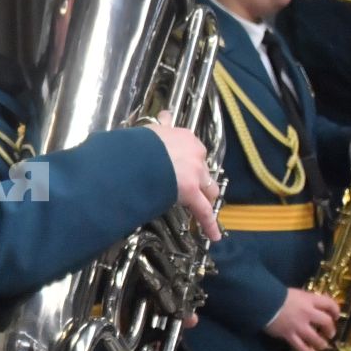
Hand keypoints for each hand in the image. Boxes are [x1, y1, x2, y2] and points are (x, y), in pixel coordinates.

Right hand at [147, 112, 220, 241]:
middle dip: (200, 179)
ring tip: (202, 206)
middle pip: (203, 169)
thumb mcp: (150, 129)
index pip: (193, 148)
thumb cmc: (137, 144)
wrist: (136, 155)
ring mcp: (195, 173)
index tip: (184, 164)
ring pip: (208, 189)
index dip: (189, 159)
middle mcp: (195, 153)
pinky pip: (202, 211)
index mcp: (184, 137)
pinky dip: (209, 224)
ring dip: (205, 197)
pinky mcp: (191, 192)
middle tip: (192, 187)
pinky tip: (214, 236)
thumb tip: (164, 114)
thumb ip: (160, 126)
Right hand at [265, 288, 340, 350]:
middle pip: (326, 323)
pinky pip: (301, 347)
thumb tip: (314, 305)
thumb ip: (305, 300)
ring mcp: (299, 326)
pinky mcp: (289, 335)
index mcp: (309, 300)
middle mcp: (308, 313)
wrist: (262, 302)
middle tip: (329, 333)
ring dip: (321, 343)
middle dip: (330, 329)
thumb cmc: (276, 295)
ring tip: (321, 346)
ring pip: (316, 338)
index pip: (329, 304)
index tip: (335, 316)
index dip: (336, 310)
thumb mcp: (295, 293)